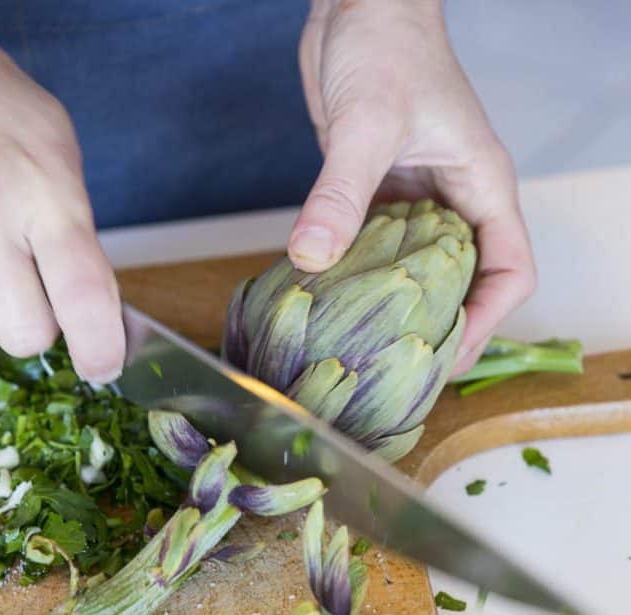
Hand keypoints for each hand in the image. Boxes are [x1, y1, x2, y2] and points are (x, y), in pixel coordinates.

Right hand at [0, 7, 123, 381]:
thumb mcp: (63, 165)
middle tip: (40, 293)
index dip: (99, 345)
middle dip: (38, 328)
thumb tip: (95, 314)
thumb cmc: (8, 117)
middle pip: (23, 332)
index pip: (82, 293)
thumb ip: (79, 238)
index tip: (105, 365)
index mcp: (47, 196)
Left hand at [290, 0, 535, 373]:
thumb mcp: (366, 122)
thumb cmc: (386, 43)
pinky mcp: (382, 196)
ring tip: (364, 351)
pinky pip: (380, 252)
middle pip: (467, 285)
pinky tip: (333, 303)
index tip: (443, 357)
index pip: (510, 273)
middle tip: (397, 371)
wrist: (358, 3)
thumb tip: (312, 257)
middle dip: (439, 330)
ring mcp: (420, 201)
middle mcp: (458, 202)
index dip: (485, 323)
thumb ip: (341, 192)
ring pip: (421, 275)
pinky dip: (362, 279)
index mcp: (483, 188)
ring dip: (397, 311)